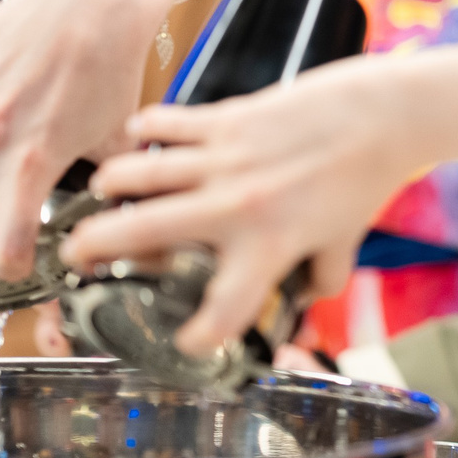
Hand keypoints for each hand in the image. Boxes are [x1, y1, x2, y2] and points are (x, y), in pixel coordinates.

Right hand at [69, 56, 426, 352]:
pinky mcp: (228, 119)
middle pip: (146, 233)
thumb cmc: (363, 179)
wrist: (381, 115)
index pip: (222, 309)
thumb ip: (319, 280)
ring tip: (99, 192)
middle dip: (97, 248)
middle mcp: (238, 207)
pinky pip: (170, 124)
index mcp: (269, 247)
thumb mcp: (343, 243)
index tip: (185, 342)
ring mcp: (227, 159)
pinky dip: (146, 129)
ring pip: (143, 173)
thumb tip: (302, 307)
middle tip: (77, 257)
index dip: (198, 337)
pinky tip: (134, 137)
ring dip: (111, 184)